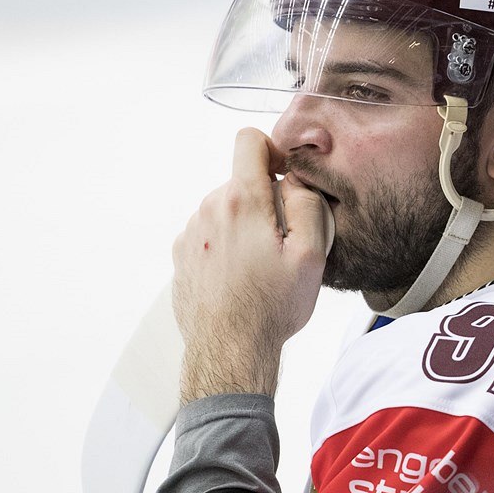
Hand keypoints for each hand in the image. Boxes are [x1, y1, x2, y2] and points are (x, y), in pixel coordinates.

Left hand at [171, 128, 331, 400]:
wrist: (230, 351)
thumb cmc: (272, 306)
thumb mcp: (311, 253)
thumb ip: (307, 202)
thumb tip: (294, 180)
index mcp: (242, 201)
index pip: (249, 141)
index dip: (272, 152)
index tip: (284, 181)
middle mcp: (209, 210)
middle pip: (242, 182)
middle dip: (265, 201)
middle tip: (283, 243)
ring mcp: (191, 234)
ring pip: (226, 209)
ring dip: (245, 225)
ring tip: (261, 266)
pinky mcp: (182, 256)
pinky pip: (210, 234)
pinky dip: (227, 246)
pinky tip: (241, 277)